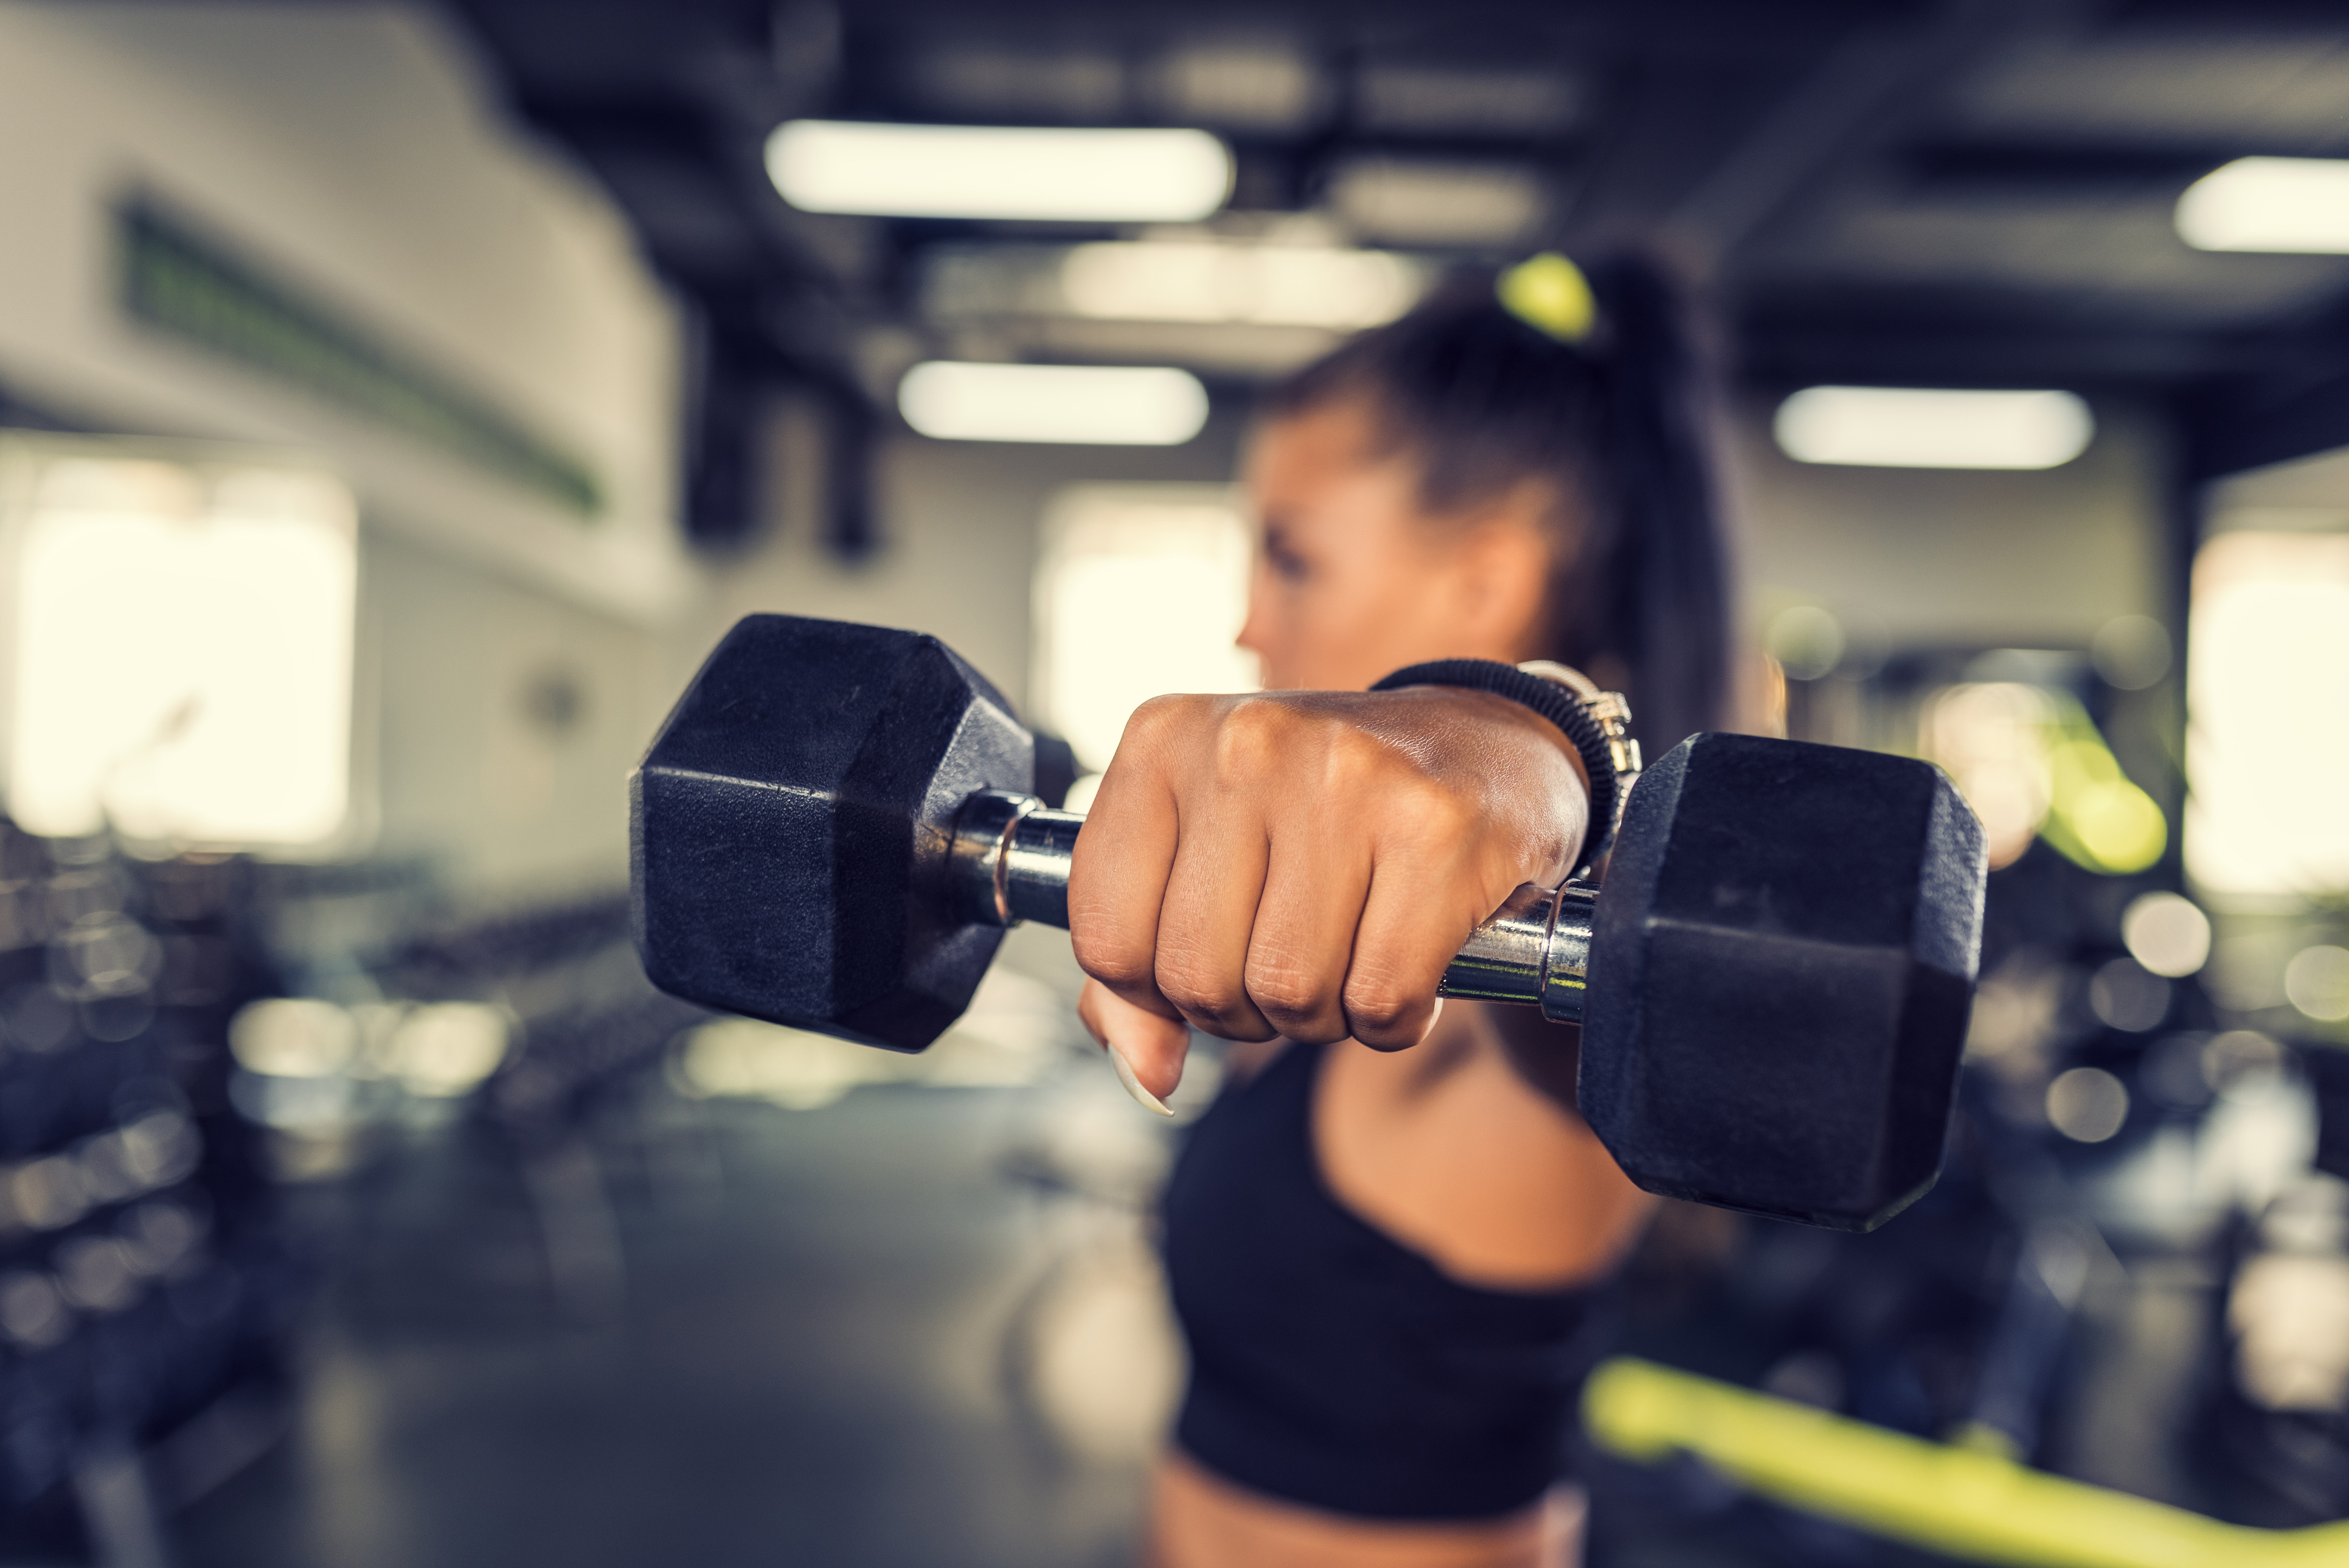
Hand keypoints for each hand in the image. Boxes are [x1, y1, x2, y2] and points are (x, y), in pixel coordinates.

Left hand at [1068, 687, 1589, 1108]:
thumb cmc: (1330, 810)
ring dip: (1322, 1016)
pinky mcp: (1440, 829)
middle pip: (1197, 975)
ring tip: (1350, 961)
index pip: (1106, 936)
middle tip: (1292, 969)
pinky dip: (1393, 1020)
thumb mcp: (1209, 856)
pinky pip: (1381, 997)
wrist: (1488, 749)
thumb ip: (1140, 966)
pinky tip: (1409, 968)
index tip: (1211, 965)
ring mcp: (1348, 777)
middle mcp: (1249, 743)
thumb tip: (1145, 1071)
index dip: (1155, 992)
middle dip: (1244, 1011)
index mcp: (1165, 739)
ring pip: (1288, 991)